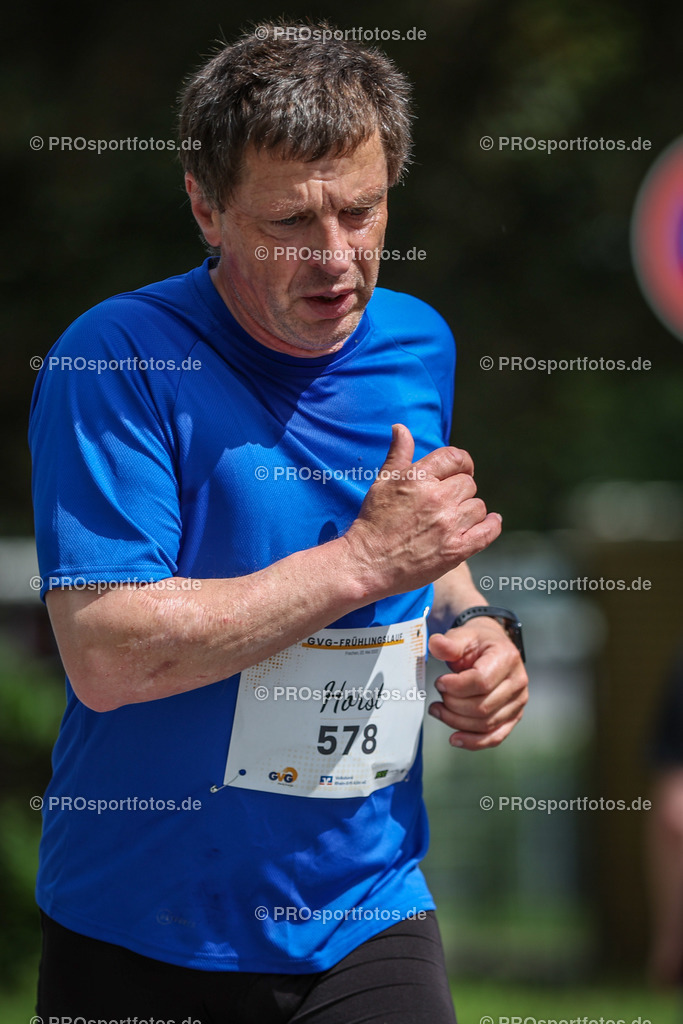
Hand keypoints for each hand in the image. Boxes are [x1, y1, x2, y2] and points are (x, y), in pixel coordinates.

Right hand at [344, 424, 501, 598]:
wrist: (368, 563)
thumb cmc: (373, 521)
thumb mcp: (382, 482)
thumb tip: (401, 428)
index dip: (462, 462)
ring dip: (470, 510)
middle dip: (460, 490)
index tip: (461, 470)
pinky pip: (488, 532)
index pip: (455, 458)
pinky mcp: (456, 550)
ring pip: (478, 507)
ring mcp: (449, 525)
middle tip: (448, 501)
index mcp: (419, 478)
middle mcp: (437, 499)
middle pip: (468, 484)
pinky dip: (492, 525)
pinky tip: (491, 522)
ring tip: (455, 518)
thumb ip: (398, 454)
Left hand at [427, 617, 527, 749]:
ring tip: (438, 710)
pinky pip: (495, 736)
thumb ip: (449, 643)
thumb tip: (436, 644)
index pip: (481, 682)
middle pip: (482, 706)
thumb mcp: (463, 635)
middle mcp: (518, 682)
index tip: (440, 682)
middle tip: (438, 696)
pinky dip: (474, 742)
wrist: (492, 648)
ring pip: (485, 724)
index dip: (455, 686)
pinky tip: (455, 738)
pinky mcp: (512, 716)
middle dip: (453, 705)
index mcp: (507, 658)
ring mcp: (517, 702)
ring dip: (456, 722)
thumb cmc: (478, 642)